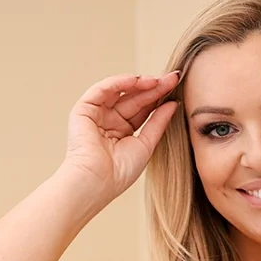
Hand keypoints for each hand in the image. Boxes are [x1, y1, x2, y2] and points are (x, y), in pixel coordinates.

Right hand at [62, 71, 180, 203]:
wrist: (97, 181)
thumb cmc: (120, 173)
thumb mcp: (146, 145)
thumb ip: (158, 122)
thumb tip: (173, 104)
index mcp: (123, 131)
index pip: (143, 109)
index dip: (159, 97)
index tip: (176, 86)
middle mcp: (109, 120)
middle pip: (134, 98)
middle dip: (153, 87)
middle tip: (172, 78)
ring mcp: (96, 114)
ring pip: (120, 91)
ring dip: (139, 83)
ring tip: (157, 80)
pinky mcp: (84, 109)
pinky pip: (103, 89)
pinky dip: (119, 82)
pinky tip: (136, 80)